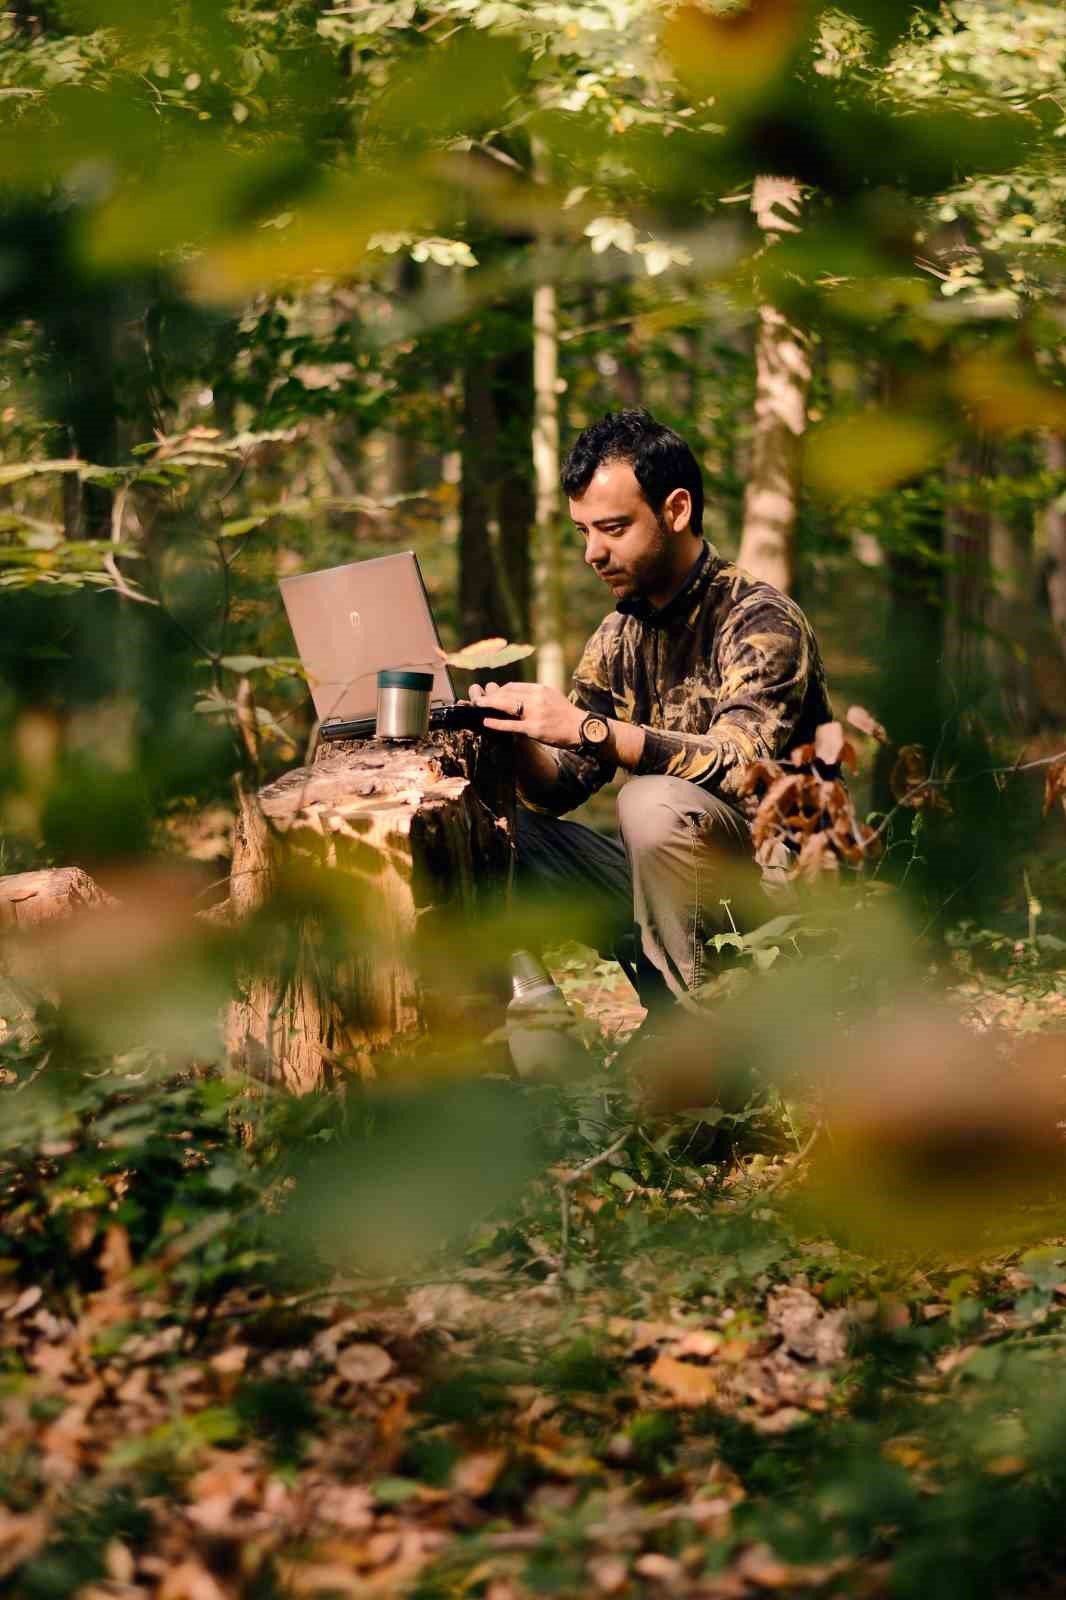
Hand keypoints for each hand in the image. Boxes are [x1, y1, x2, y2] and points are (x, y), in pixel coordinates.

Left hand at [470, 680, 585, 748]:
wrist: (582, 729)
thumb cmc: (565, 715)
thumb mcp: (551, 697)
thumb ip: (535, 695)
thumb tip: (518, 695)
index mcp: (540, 689)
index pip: (513, 687)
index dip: (499, 691)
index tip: (491, 696)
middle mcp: (537, 698)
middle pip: (507, 694)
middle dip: (490, 696)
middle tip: (477, 699)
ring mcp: (535, 713)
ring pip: (507, 706)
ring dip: (489, 705)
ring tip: (478, 706)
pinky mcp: (535, 728)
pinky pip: (511, 724)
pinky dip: (497, 723)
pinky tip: (486, 722)